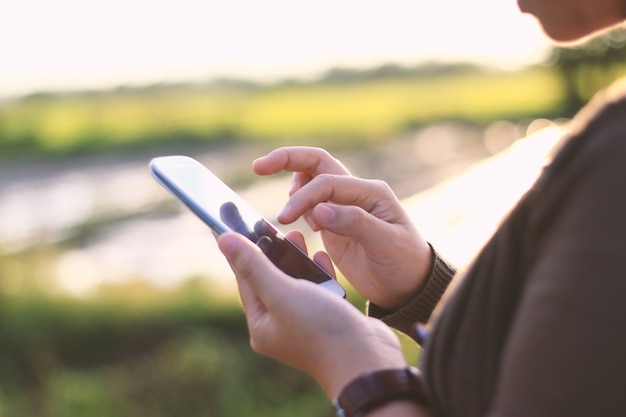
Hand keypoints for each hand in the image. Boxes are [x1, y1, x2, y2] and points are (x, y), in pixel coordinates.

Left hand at [217, 230, 406, 398]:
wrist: (367, 360)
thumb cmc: (321, 329)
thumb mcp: (282, 293)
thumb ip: (254, 265)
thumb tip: (224, 240)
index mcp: (262, 325)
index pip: (245, 280)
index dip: (240, 249)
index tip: (234, 224)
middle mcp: (280, 325)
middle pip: (269, 280)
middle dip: (269, 251)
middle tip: (267, 224)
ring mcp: (305, 322)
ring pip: (294, 283)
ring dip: (294, 259)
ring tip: (295, 234)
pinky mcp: (328, 318)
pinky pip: (317, 290)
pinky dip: (317, 272)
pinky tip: (320, 255)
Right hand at [253, 147, 432, 309]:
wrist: (409, 286)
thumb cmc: (404, 263)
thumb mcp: (385, 244)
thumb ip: (354, 223)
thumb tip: (318, 211)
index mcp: (370, 192)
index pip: (327, 183)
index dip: (303, 197)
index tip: (286, 219)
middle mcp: (356, 193)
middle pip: (317, 164)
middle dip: (287, 160)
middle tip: (258, 167)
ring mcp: (344, 206)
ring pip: (311, 180)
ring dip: (292, 184)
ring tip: (287, 212)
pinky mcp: (334, 223)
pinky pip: (310, 203)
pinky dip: (297, 204)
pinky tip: (293, 219)